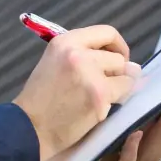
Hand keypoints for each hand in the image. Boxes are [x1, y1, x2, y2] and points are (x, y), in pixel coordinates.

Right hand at [12, 26, 139, 160]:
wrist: (29, 127)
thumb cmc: (40, 99)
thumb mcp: (55, 63)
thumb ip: (86, 57)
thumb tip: (130, 64)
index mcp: (66, 42)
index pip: (107, 33)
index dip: (118, 46)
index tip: (117, 58)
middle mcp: (79, 53)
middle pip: (118, 57)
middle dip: (116, 73)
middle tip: (100, 86)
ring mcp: (91, 75)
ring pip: (126, 76)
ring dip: (118, 88)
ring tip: (97, 98)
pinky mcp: (100, 96)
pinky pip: (123, 94)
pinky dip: (115, 102)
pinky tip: (97, 109)